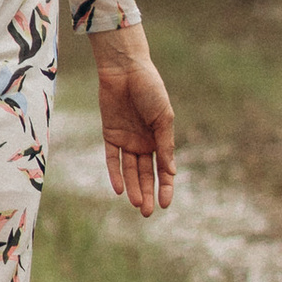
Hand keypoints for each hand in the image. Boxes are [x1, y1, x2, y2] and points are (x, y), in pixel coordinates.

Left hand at [92, 20, 175, 215]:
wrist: (125, 68)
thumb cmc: (150, 89)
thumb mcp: (164, 117)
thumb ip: (165, 144)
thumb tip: (171, 172)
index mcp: (160, 138)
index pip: (163, 169)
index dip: (165, 187)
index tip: (165, 204)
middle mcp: (143, 142)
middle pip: (145, 174)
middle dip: (147, 193)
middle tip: (147, 213)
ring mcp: (126, 139)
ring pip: (129, 170)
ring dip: (132, 187)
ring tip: (135, 204)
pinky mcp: (110, 135)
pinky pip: (112, 159)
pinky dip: (115, 174)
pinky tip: (119, 189)